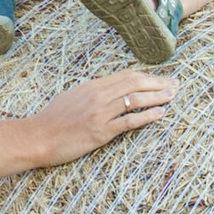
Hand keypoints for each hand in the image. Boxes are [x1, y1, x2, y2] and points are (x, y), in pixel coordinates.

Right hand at [31, 69, 174, 165]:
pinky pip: (129, 121)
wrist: (37, 137)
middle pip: (135, 83)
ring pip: (136, 99)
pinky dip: (147, 116)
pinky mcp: (101, 131)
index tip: (160, 78)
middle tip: (175, 84)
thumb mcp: (71, 98)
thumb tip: (106, 91)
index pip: (126, 75)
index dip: (147, 76)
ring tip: (172, 97)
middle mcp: (98, 95)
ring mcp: (100, 113)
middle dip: (158, 83)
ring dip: (158, 97)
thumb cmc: (51, 121)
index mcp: (91, 86)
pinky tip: (160, 114)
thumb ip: (90, 93)